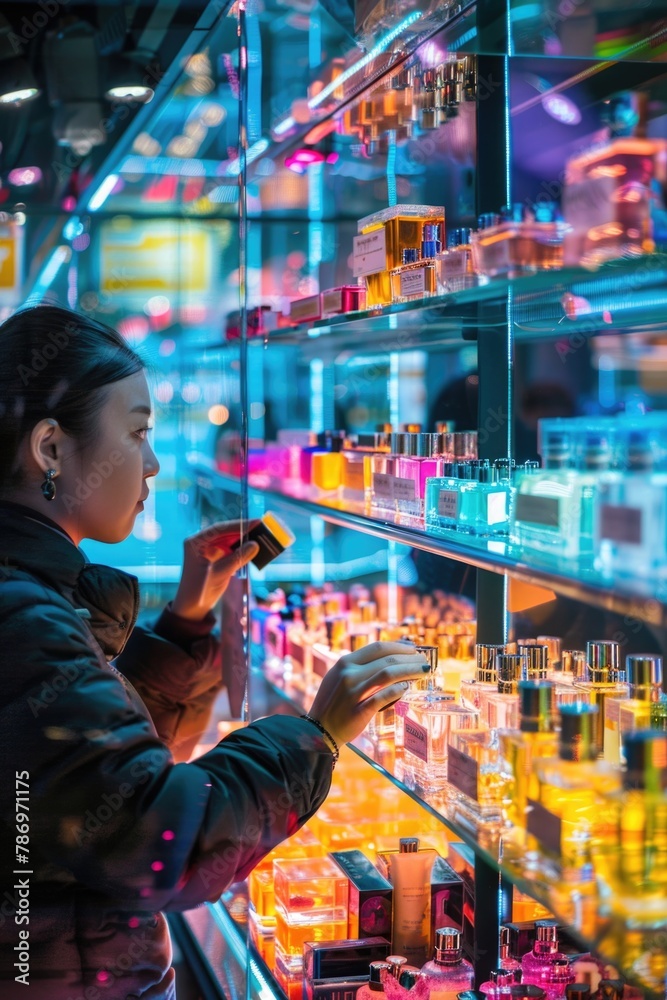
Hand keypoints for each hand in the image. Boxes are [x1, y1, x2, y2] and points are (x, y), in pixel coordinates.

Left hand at [171, 521, 259, 621]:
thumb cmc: (200, 590)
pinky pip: (231, 550)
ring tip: (261, 537)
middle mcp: (202, 543)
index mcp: (196, 542)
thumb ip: (238, 558)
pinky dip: (241, 550)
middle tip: (262, 528)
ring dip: (244, 540)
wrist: (192, 608)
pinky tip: (253, 549)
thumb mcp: (220, 573)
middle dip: (243, 531)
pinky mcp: (216, 559)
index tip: (255, 522)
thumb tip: (255, 545)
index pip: (220, 529)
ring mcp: (209, 550)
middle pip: (225, 532)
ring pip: (229, 540)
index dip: (238, 525)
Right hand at [307, 641, 428, 746]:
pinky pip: (384, 697)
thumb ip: (360, 667)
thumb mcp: (340, 677)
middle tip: (425, 661)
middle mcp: (349, 674)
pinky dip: (398, 690)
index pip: (378, 647)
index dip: (399, 646)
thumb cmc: (333, 703)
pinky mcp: (359, 711)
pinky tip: (407, 687)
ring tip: (424, 672)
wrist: (319, 731)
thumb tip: (390, 659)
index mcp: (345, 663)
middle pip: (387, 659)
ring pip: (389, 675)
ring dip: (410, 671)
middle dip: (410, 659)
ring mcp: (353, 692)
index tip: (414, 649)